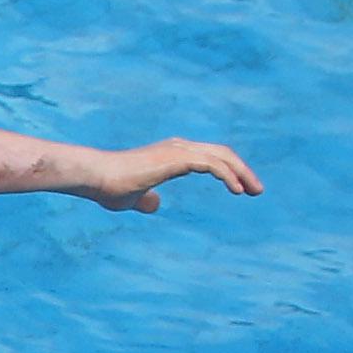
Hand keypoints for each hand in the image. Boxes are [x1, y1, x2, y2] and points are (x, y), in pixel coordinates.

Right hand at [79, 137, 262, 212]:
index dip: (227, 170)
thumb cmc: (108, 186)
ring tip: (254, 191)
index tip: (241, 189)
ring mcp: (178, 151)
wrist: (95, 176)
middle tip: (257, 190)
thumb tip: (155, 205)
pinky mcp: (176, 159)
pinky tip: (237, 191)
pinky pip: (213, 165)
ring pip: (222, 157)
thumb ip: (146, 200)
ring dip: (242, 173)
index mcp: (171, 154)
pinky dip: (228, 176)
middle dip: (242, 170)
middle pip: (222, 154)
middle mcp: (178, 147)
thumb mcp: (132, 197)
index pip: (209, 157)